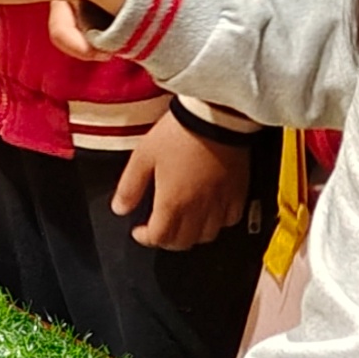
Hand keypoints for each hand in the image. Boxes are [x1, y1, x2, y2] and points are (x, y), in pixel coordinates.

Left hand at [112, 115, 252, 250]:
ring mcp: (220, 202)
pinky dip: (218, 222)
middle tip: (159, 228)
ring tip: (183, 222)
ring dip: (192, 234)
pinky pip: (230, 219)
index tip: (139, 231)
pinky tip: (210, 212)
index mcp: (173, 202)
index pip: (158, 237)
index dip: (145, 238)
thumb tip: (120, 208)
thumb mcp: (143, 156)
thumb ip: (130, 187)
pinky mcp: (238, 192)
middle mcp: (197, 209)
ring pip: (207, 236)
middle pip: (183, 242)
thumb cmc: (179, 133)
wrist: (215, 115)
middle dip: (167, 240)